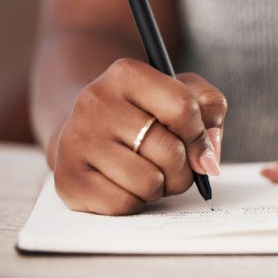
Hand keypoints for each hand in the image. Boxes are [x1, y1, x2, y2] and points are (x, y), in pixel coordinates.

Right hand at [54, 58, 226, 214]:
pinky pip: (124, 204)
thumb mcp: (182, 94)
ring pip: (148, 181)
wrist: (87, 129)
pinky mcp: (67, 177)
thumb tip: (208, 159)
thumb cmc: (146, 113)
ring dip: (161, 187)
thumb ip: (210, 111)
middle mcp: (95, 101)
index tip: (202, 150)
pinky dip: (137, 202)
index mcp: (126, 74)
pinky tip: (127, 185)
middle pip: (169, 150)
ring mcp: (77, 139)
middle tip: (175, 167)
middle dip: (184, 169)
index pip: (182, 107)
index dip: (200, 136)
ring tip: (150, 173)